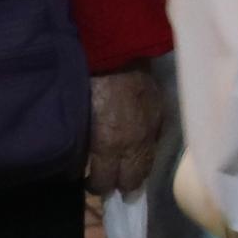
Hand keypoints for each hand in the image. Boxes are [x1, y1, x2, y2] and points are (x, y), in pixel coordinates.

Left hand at [84, 68, 166, 197]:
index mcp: (110, 144)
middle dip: (121, 185)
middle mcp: (135, 142)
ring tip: (127, 175)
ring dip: (137, 171)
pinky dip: (146, 150)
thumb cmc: (86, 82)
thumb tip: (78, 164)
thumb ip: (80, 144)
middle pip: (133, 178)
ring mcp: (151, 128)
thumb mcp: (77, 118)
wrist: (116, 50)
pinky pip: (155, 142)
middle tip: (111, 186)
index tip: (88, 184)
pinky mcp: (160, 114)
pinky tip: (139, 150)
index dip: (96, 186)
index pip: (106, 181)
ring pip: (148, 164)